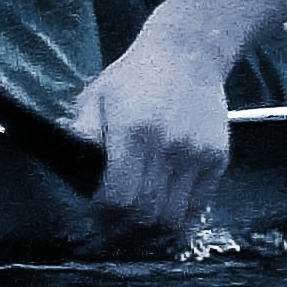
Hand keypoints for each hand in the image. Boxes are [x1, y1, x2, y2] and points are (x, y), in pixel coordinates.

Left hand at [69, 33, 227, 243]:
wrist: (189, 54)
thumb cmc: (137, 76)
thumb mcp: (97, 96)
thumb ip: (82, 133)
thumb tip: (69, 169)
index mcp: (133, 132)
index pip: (118, 197)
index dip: (104, 215)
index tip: (96, 216)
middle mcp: (168, 147)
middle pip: (145, 214)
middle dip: (124, 230)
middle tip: (112, 230)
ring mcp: (196, 155)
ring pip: (173, 218)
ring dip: (151, 233)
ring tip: (136, 231)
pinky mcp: (217, 159)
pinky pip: (198, 207)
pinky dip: (179, 221)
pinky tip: (163, 219)